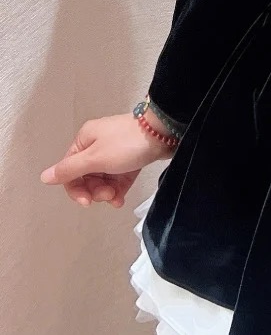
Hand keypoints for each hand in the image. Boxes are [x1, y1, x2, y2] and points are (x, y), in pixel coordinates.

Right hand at [39, 113, 172, 207]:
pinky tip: (120, 200)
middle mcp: (98, 144)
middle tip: (107, 196)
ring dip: (107, 192)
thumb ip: (70, 170)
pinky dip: (118, 189)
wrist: (164, 132)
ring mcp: (115, 151)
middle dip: (94, 191)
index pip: (70, 170)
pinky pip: (118, 178)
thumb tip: (44, 177)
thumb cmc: (127, 144)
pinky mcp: (131, 158)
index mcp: (85, 140)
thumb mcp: (95, 158)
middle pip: (87, 176)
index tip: (87, 202)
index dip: (75, 189)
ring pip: (103, 179)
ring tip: (117, 197)